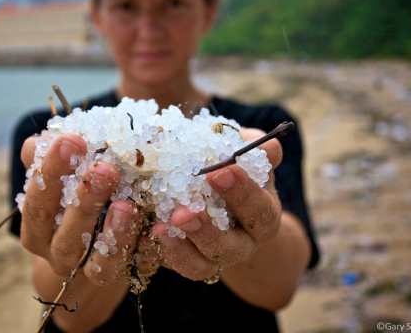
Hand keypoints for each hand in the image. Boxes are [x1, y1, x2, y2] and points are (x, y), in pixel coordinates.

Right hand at [19, 132, 141, 284]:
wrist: (97, 232)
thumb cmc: (77, 185)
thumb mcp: (63, 167)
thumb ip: (50, 152)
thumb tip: (48, 137)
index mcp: (36, 222)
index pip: (37, 198)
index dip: (51, 170)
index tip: (70, 140)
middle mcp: (53, 249)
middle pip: (64, 231)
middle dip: (84, 199)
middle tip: (105, 169)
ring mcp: (82, 267)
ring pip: (92, 257)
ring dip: (111, 231)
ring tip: (126, 206)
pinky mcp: (110, 275)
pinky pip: (119, 267)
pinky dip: (135, 248)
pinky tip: (152, 227)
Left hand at [150, 127, 282, 280]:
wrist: (214, 192)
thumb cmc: (233, 166)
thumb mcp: (245, 154)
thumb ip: (252, 147)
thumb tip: (263, 145)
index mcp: (262, 215)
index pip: (258, 209)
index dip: (242, 192)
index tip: (219, 171)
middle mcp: (242, 243)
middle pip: (231, 247)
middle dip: (208, 229)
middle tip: (185, 211)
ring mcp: (214, 257)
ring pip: (203, 265)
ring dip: (183, 247)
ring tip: (163, 226)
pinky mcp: (187, 261)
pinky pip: (176, 265)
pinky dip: (162, 251)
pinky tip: (147, 233)